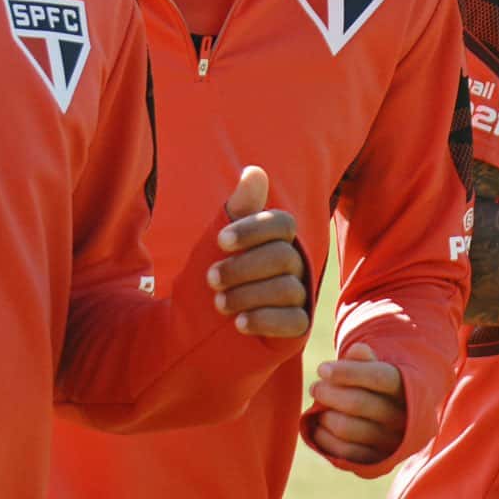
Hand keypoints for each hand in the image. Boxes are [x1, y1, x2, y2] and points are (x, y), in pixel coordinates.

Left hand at [206, 166, 309, 338]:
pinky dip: (264, 320)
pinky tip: (239, 323)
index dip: (253, 230)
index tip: (219, 241)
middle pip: (282, 257)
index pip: (281, 224)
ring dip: (248, 295)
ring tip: (219, 304)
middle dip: (243, 267)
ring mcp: (298, 295)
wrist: (200, 327)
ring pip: (287, 289)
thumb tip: (255, 171)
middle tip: (211, 279)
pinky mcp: (297, 326)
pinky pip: (294, 321)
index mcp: (276, 238)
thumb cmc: (213, 276)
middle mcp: (293, 264)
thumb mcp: (217, 242)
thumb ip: (238, 208)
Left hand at [307, 344, 406, 464]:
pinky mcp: (377, 462)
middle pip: (357, 403)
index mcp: (406, 388)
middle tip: (315, 388)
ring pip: (347, 429)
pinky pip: (344, 452)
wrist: (395, 416)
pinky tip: (319, 425)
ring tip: (319, 408)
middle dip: (328, 393)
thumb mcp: (376, 366)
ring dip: (325, 416)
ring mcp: (391, 443)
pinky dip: (324, 437)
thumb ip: (364, 357)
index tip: (322, 369)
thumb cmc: (376, 385)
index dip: (347, 372)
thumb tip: (357, 351)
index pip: (378, 378)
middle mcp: (402, 418)